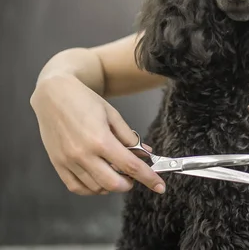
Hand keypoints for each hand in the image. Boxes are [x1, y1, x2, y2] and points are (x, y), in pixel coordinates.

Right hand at [30, 73, 165, 194]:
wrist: (53, 95)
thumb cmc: (84, 101)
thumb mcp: (113, 115)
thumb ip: (129, 137)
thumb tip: (146, 153)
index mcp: (101, 140)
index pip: (131, 166)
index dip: (148, 178)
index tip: (160, 186)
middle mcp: (83, 154)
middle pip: (113, 183)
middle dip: (129, 184)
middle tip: (134, 175)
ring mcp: (69, 161)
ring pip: (96, 188)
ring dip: (111, 186)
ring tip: (116, 173)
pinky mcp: (57, 164)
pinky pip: (76, 187)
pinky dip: (91, 189)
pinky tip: (99, 180)